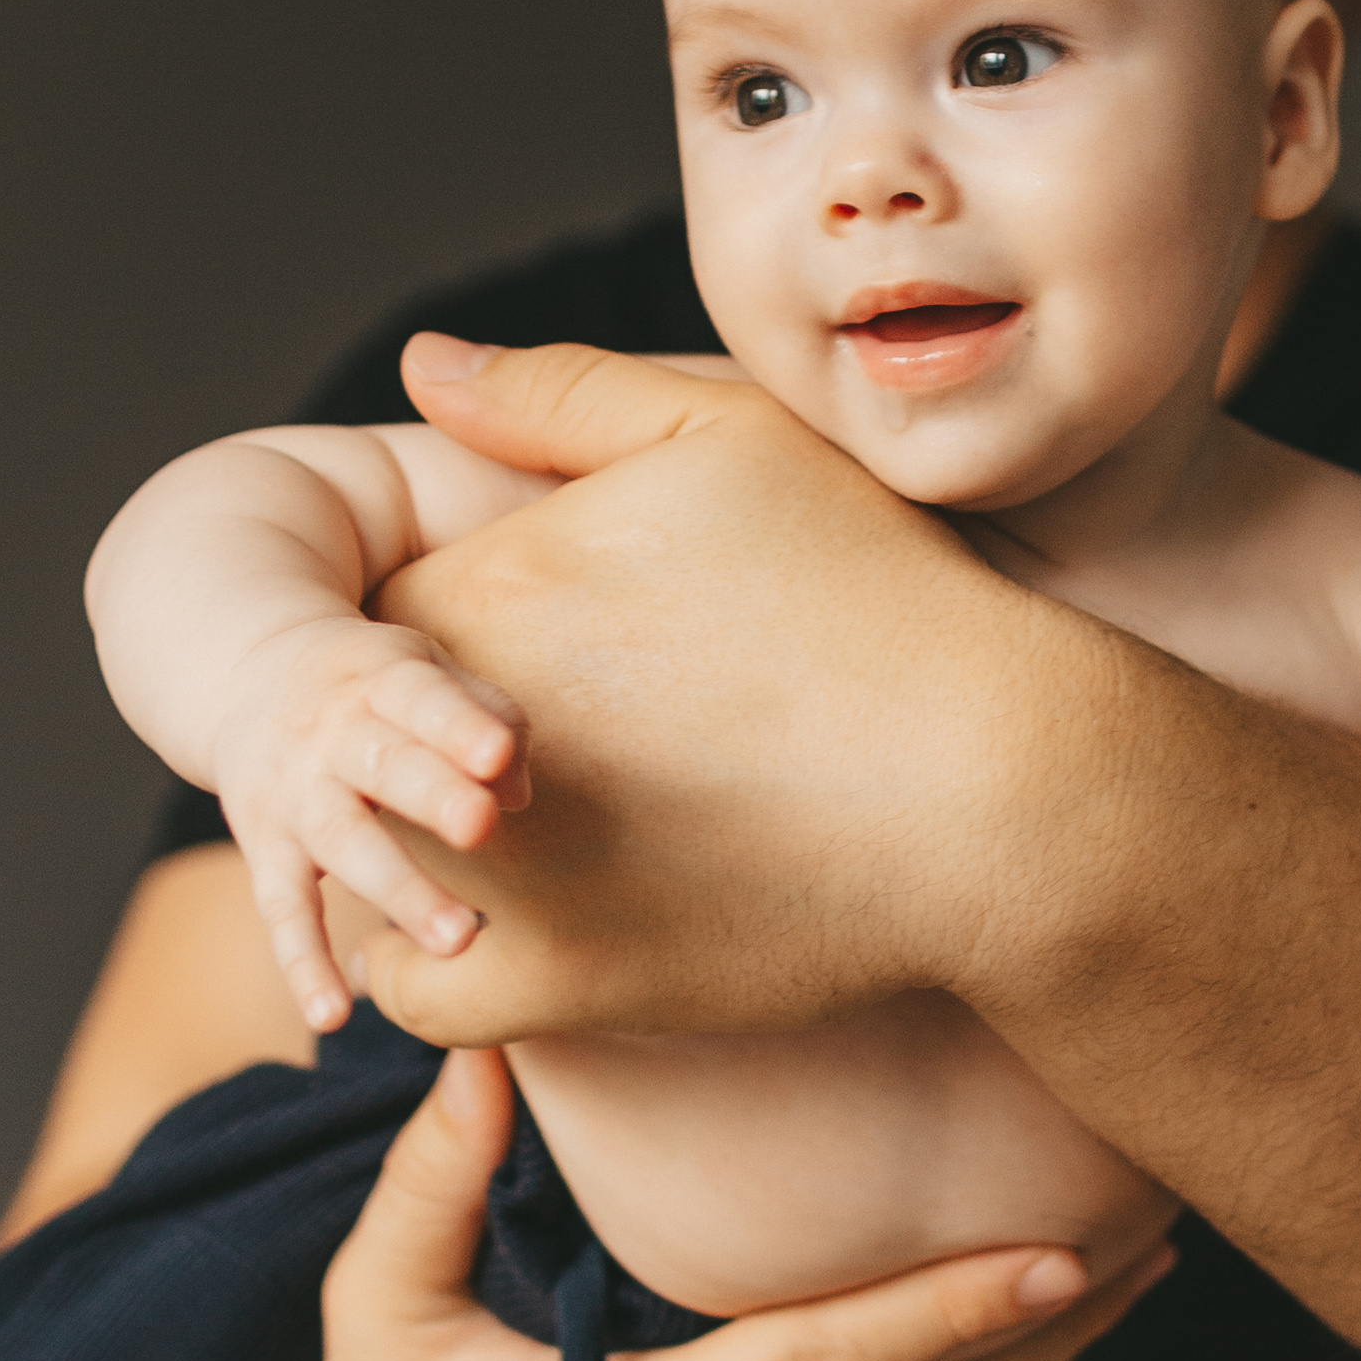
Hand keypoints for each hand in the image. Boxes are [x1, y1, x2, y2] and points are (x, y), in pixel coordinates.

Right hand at [207, 611, 529, 1030]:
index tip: (499, 755)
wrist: (246, 676)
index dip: (459, 725)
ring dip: (398, 891)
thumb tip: (517, 792)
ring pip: (343, 844)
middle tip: (483, 830)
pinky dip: (302, 964)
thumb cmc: (373, 686)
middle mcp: (329, 737)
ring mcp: (293, 796)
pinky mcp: (265, 850)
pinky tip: (333, 1015)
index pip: (421, 699)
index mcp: (379, 681)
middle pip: (381, 767)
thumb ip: (482, 717)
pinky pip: (282, 911)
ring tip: (457, 941)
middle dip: (431, 797)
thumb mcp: (422, 672)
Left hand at [353, 336, 1116, 1046]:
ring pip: (373, 861)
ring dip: (422, 847)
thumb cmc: (876, 600)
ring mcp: (491, 869)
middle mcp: (450, 734)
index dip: (449, 627)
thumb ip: (557, 399)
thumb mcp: (728, 445)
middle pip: (366, 737)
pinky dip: (440, 968)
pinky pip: (419, 994)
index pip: (373, 609)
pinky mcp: (548, 985)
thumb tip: (419, 366)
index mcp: (479, 590)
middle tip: (570, 748)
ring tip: (548, 831)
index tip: (543, 650)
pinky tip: (518, 925)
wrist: (994, 789)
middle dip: (422, 741)